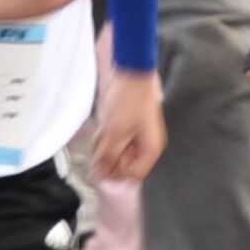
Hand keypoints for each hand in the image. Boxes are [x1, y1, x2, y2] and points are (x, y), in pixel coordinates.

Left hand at [95, 60, 166, 180]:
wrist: (131, 71)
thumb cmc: (129, 101)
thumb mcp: (115, 132)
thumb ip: (108, 157)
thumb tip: (99, 177)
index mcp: (150, 149)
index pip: (133, 175)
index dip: (117, 173)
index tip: (102, 165)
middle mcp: (144, 145)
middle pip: (123, 164)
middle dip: (109, 154)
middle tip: (105, 139)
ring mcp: (135, 136)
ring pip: (114, 152)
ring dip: (105, 144)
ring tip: (106, 128)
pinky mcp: (125, 127)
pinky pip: (112, 139)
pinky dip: (105, 135)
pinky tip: (104, 124)